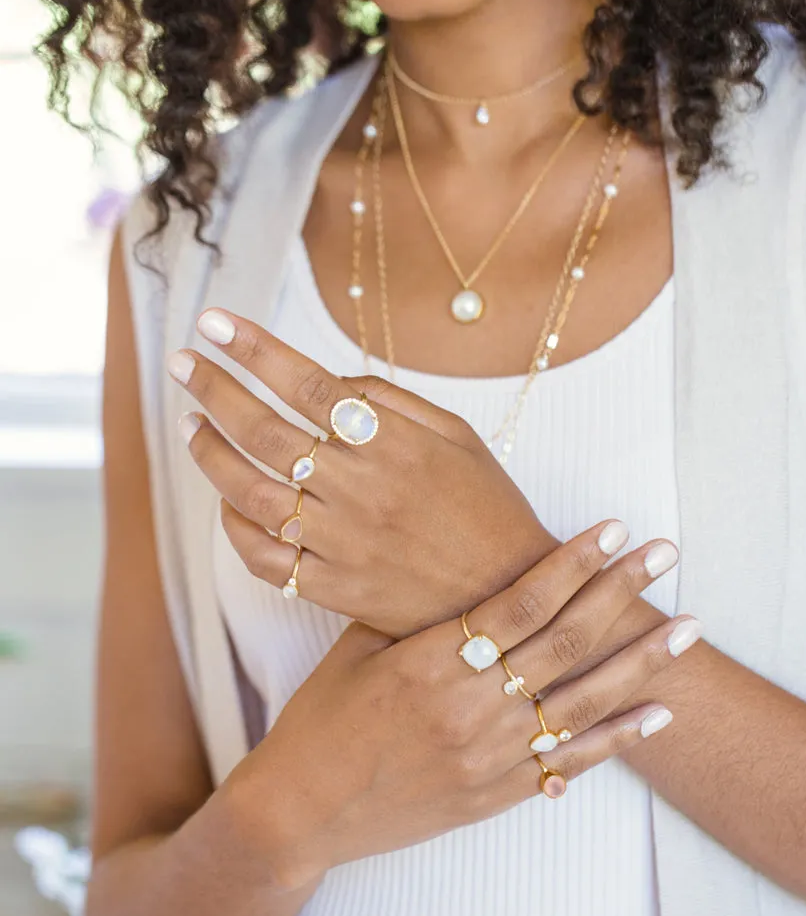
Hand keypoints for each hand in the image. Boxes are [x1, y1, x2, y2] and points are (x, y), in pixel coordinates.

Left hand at [169, 308, 555, 638]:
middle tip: (182, 363)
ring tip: (189, 424)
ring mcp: (343, 543)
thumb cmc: (487, 506)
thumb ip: (391, 401)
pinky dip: (236, 528)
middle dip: (213, 389)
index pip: (305, 383)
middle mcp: (361, 489)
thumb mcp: (457, 435)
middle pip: (264, 431)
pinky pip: (266, 559)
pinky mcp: (336, 589)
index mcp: (393, 443)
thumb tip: (329, 378)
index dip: (252, 348)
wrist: (512, 594)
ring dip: (211, 454)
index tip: (212, 321)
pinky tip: (225, 502)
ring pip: (251, 493)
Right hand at [227, 519, 694, 886]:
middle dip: (619, 592)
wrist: (301, 813)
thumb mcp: (355, 650)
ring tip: (688, 628)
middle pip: (563, 642)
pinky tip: (660, 714)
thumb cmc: (322, 721)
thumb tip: (459, 566)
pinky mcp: (496, 795)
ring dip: (640, 663)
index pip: (519, 602)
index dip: (571, 563)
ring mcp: (490, 756)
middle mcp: (470, 708)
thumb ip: (411, 612)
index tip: (612, 530)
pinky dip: (619, 740)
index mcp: (431, 663)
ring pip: (581, 702)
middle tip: (665, 553)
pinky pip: (569, 763)